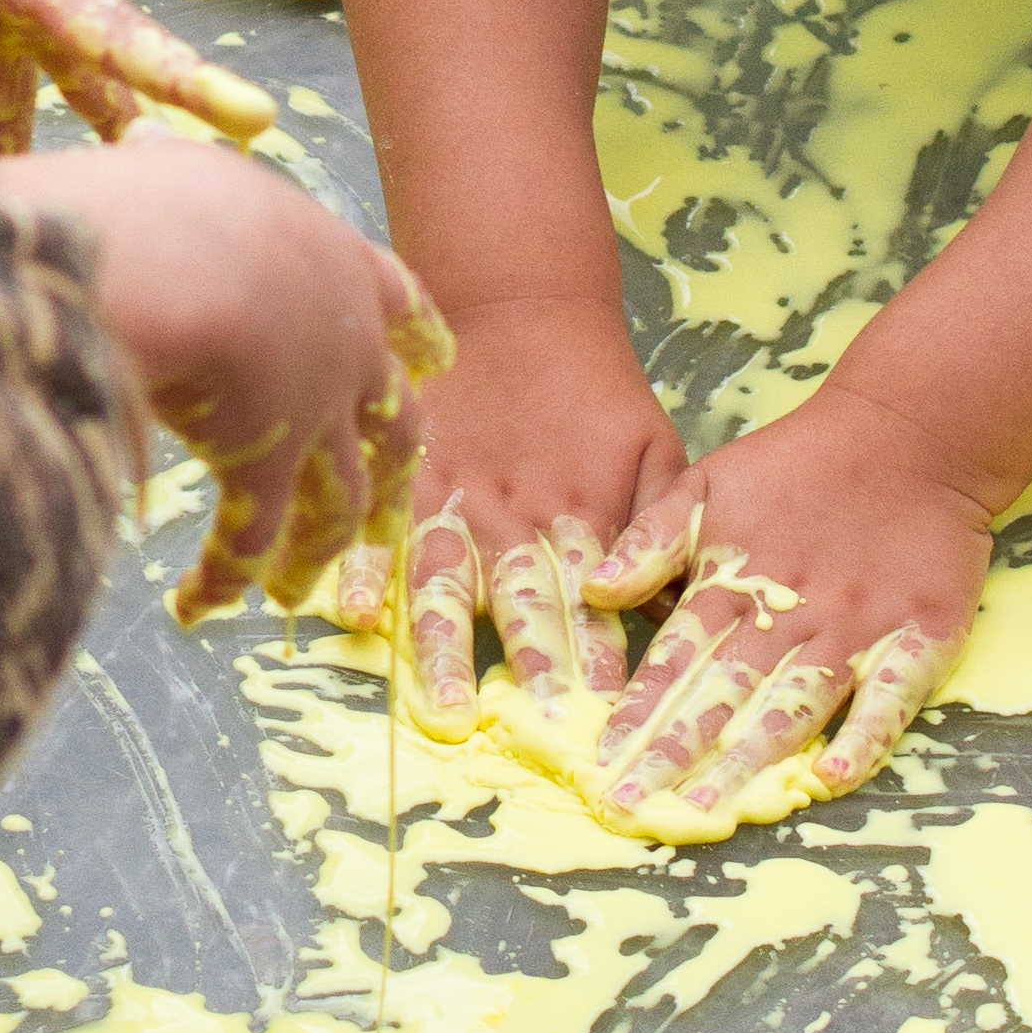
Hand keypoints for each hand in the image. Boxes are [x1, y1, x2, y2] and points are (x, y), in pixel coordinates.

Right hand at [0, 139, 449, 620]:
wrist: (162, 259)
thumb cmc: (155, 201)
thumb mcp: (181, 168)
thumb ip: (179, 175)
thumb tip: (145, 147)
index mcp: (329, 256)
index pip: (393, 296)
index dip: (415, 330)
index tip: (439, 356)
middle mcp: (342, 340)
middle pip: (390, 414)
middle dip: (391, 465)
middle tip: (394, 504)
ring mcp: (313, 410)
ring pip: (339, 496)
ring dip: (316, 547)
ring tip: (299, 588)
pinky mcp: (264, 467)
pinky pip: (251, 540)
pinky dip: (226, 578)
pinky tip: (200, 605)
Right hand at [332, 305, 685, 731]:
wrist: (518, 307)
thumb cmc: (595, 392)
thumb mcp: (654, 446)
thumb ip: (664, 530)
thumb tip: (677, 610)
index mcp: (580, 515)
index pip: (593, 602)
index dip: (601, 657)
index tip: (610, 715)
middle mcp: (514, 516)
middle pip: (524, 600)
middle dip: (533, 664)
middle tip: (540, 725)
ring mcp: (455, 499)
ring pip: (450, 581)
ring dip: (448, 646)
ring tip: (445, 706)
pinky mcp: (407, 479)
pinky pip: (381, 531)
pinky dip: (364, 571)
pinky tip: (354, 615)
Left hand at [583, 373, 987, 820]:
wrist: (908, 435)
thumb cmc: (797, 466)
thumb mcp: (707, 485)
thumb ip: (653, 541)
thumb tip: (594, 589)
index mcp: (732, 585)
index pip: (675, 662)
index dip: (639, 714)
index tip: (601, 762)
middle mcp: (788, 617)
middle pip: (724, 696)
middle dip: (674, 754)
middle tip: (633, 807)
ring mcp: (854, 629)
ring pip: (793, 706)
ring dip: (750, 760)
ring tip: (709, 808)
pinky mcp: (917, 636)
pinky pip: (890, 698)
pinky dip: (863, 738)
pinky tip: (832, 778)